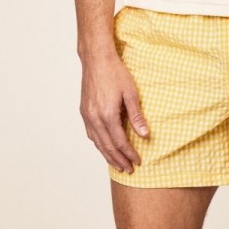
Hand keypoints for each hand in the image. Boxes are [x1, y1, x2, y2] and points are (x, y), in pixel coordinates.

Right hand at [79, 53, 149, 173]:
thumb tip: (145, 135)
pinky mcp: (84, 111)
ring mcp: (87, 115)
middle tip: (129, 169)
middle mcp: (95, 118)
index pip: (120, 142)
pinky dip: (99, 144)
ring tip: (118, 164)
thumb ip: (137, 115)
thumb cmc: (115, 73)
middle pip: (108, 146)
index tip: (138, 161)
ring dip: (108, 155)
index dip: (129, 154)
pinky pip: (91, 134)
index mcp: (107, 115)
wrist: (97, 59)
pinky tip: (104, 147)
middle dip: (119, 160)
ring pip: (98, 143)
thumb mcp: (131, 92)